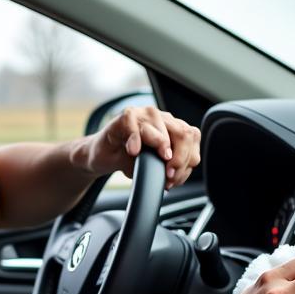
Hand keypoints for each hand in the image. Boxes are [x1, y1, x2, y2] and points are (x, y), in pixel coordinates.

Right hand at [83, 107, 199, 189]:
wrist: (102, 156)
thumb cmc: (127, 159)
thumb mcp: (153, 167)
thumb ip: (169, 168)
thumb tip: (177, 176)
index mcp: (172, 128)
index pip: (192, 138)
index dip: (187, 160)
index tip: (173, 179)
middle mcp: (161, 118)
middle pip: (183, 133)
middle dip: (178, 159)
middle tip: (167, 176)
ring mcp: (143, 114)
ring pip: (162, 129)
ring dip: (160, 149)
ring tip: (149, 164)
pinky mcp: (125, 117)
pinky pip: (135, 125)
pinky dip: (136, 139)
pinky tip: (133, 151)